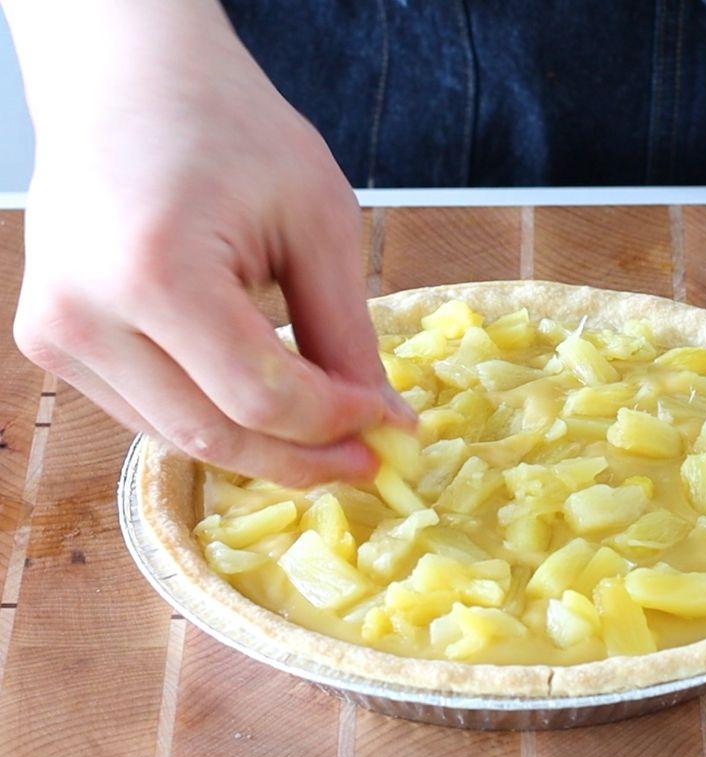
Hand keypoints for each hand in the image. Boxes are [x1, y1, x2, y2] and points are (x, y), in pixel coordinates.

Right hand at [7, 0, 411, 485]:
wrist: (128, 82)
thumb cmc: (230, 130)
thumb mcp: (317, 222)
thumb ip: (346, 333)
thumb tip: (383, 420)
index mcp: (153, 272)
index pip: (259, 397)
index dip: (333, 424)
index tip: (388, 426)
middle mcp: (84, 314)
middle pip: (213, 435)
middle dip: (302, 458)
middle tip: (367, 459)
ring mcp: (54, 333)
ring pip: (178, 437)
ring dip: (261, 447)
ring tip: (326, 433)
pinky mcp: (50, 341)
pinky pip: (148, 413)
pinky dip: (214, 419)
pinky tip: (266, 405)